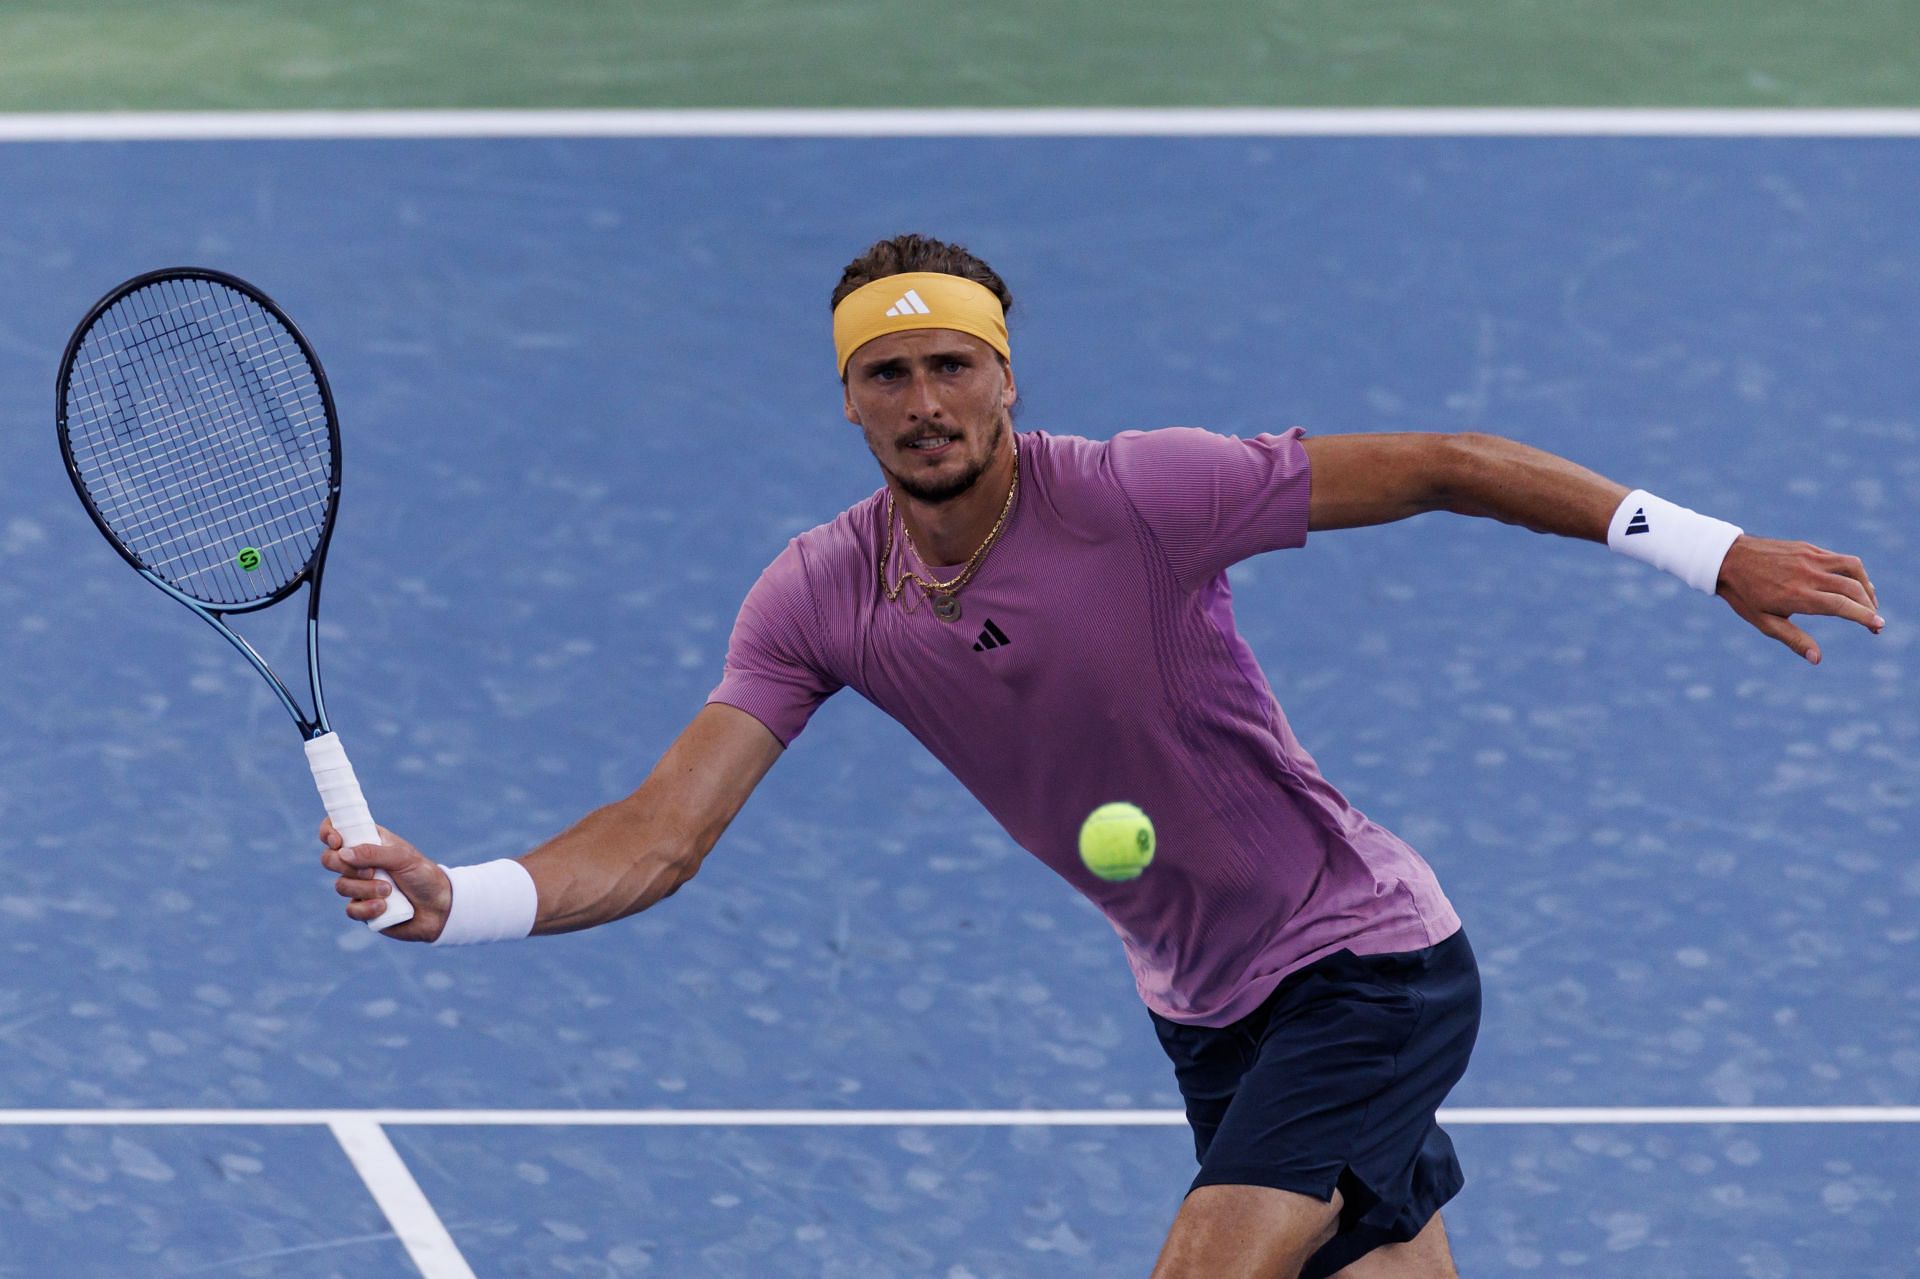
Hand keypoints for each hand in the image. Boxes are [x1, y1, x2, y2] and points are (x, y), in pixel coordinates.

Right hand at [319, 818, 451, 940]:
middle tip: (371, 872)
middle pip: (329, 859)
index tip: (336, 841)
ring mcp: (359, 886)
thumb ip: (374, 853)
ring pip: (341, 886)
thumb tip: (342, 852)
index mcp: (369, 841)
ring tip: (389, 891)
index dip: (329, 833)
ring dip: (365, 889)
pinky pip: (351, 910)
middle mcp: (360, 863)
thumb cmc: (424, 876)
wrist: (439, 908)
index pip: (338, 830)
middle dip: (345, 866)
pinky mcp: (362, 909)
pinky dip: (367, 908)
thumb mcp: (403, 858)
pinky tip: (385, 907)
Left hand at [1717, 535, 1884, 664]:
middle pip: (1853, 588)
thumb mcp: (1764, 622)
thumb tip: (1817, 659)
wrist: (1727, 559)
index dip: (1864, 616)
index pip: (1842, 605)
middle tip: (1875, 624)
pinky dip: (1854, 572)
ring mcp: (1809, 557)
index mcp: (1797, 595)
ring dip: (1867, 586)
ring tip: (1869, 604)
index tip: (1878, 627)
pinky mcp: (1808, 548)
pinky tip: (1853, 585)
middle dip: (1870, 607)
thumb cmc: (1744, 595)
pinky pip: (1840, 558)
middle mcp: (1808, 574)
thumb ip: (1793, 640)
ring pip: (1853, 568)